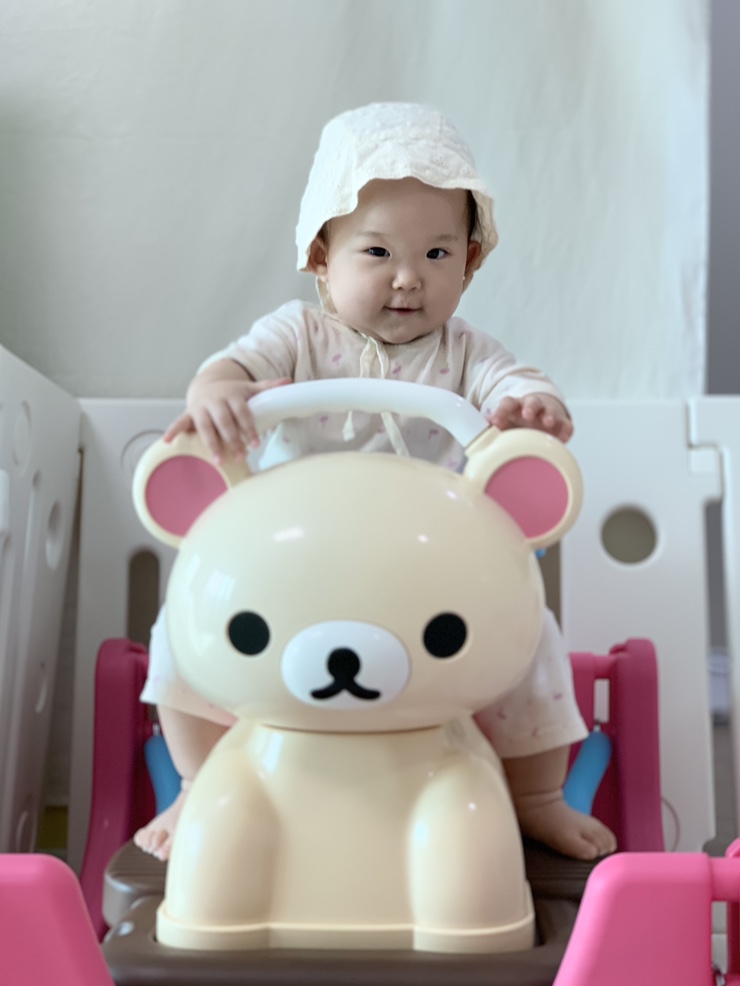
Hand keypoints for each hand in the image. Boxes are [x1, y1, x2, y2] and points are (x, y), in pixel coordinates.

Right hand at [165, 369, 291, 461]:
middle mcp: (216, 401)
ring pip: (206, 426)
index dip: (248, 428)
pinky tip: (168, 441)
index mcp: (232, 395)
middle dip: (232, 439)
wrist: (208, 385)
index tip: (255, 443)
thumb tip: (290, 382)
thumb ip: (268, 388)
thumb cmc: (232, 392)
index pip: (242, 413)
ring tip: (219, 460)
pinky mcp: (189, 414)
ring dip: (211, 443)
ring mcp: (201, 408)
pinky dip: (173, 430)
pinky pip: (179, 422)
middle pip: (225, 422)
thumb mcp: (249, 388)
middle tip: (241, 456)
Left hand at [486, 394, 572, 441]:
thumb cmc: (519, 421)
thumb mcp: (505, 423)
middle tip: (526, 414)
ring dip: (549, 414)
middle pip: (531, 402)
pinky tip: (563, 438)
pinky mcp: (562, 422)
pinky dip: (566, 430)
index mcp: (515, 406)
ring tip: (548, 422)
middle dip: (529, 407)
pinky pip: (566, 424)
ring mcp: (548, 412)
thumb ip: (493, 428)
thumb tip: (477, 434)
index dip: (501, 412)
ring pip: (550, 409)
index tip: (495, 422)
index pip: (508, 403)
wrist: (541, 413)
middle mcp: (532, 406)